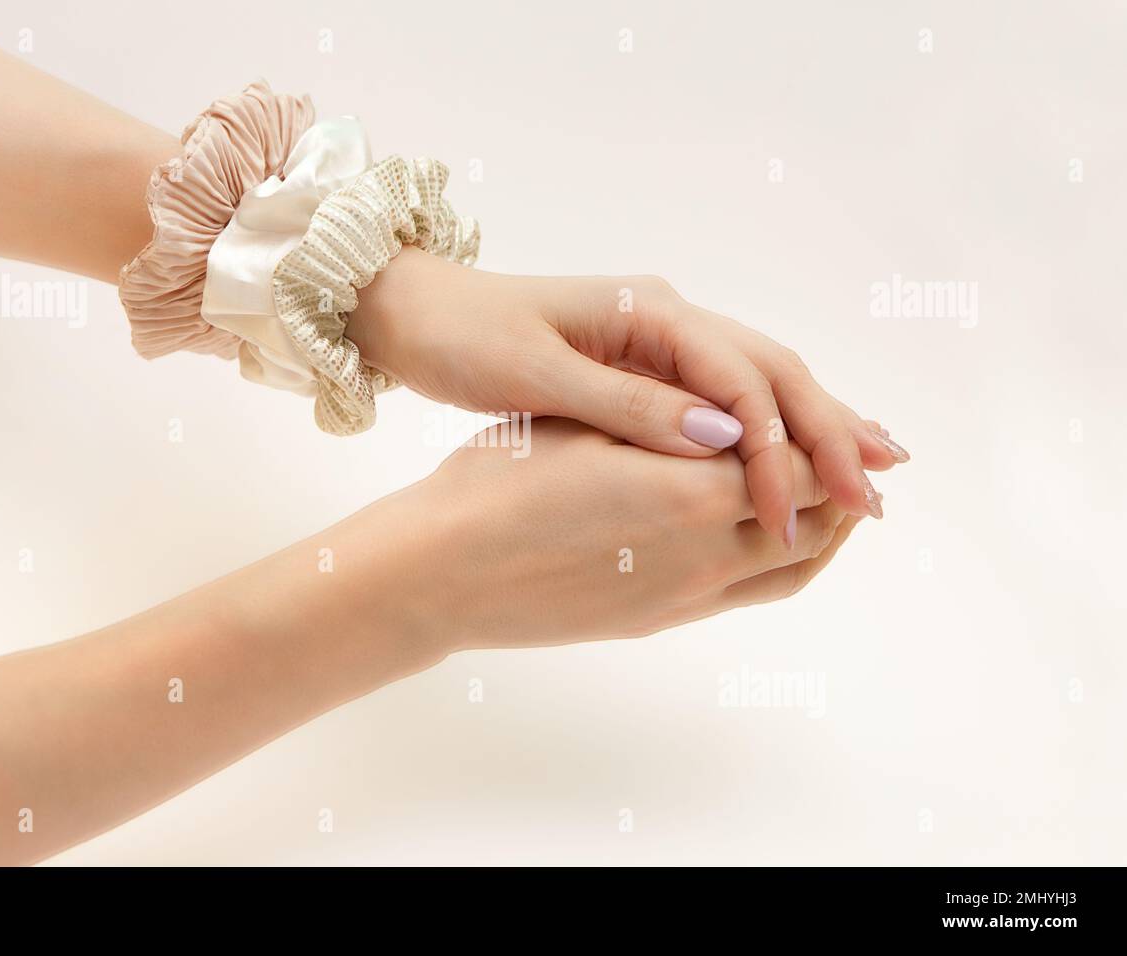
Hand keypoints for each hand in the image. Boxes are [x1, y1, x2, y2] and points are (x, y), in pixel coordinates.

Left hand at [348, 248, 908, 545]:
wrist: (415, 315)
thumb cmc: (465, 338)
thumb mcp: (538, 375)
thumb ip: (629, 406)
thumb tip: (727, 435)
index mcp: (652, 313)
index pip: (743, 378)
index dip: (779, 445)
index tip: (799, 508)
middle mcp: (669, 320)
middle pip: (773, 372)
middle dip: (827, 431)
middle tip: (879, 491)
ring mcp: (660, 343)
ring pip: (759, 384)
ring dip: (812, 428)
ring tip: (869, 474)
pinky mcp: (645, 369)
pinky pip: (723, 401)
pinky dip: (765, 432)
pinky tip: (792, 462)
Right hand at [373, 418, 860, 652]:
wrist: (443, 572)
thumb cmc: (499, 484)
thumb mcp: (587, 429)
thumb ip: (673, 423)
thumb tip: (739, 422)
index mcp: (690, 490)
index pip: (800, 464)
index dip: (833, 442)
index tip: (853, 423)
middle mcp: (705, 553)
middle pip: (813, 521)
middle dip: (841, 488)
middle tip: (858, 462)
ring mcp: (685, 596)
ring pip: (791, 568)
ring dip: (822, 533)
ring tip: (828, 504)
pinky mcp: (658, 620)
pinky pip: (749, 595)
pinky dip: (779, 563)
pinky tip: (762, 539)